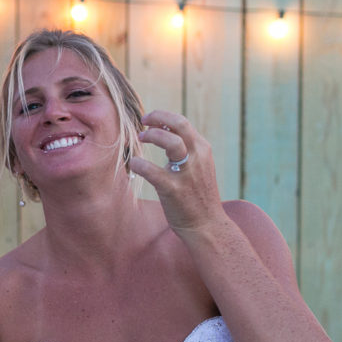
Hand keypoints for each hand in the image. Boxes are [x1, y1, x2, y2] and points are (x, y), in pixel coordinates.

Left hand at [130, 110, 228, 236]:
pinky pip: (153, 171)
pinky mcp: (174, 189)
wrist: (207, 225)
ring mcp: (187, 173)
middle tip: (143, 122)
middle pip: (179, 125)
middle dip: (158, 117)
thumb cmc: (197, 195)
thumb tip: (162, 130)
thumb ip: (184, 150)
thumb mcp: (197, 166)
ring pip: (171, 142)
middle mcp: (197, 157)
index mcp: (202, 149)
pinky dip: (140, 164)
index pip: (182, 123)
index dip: (163, 117)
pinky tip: (134, 163)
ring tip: (140, 138)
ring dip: (153, 135)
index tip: (149, 119)